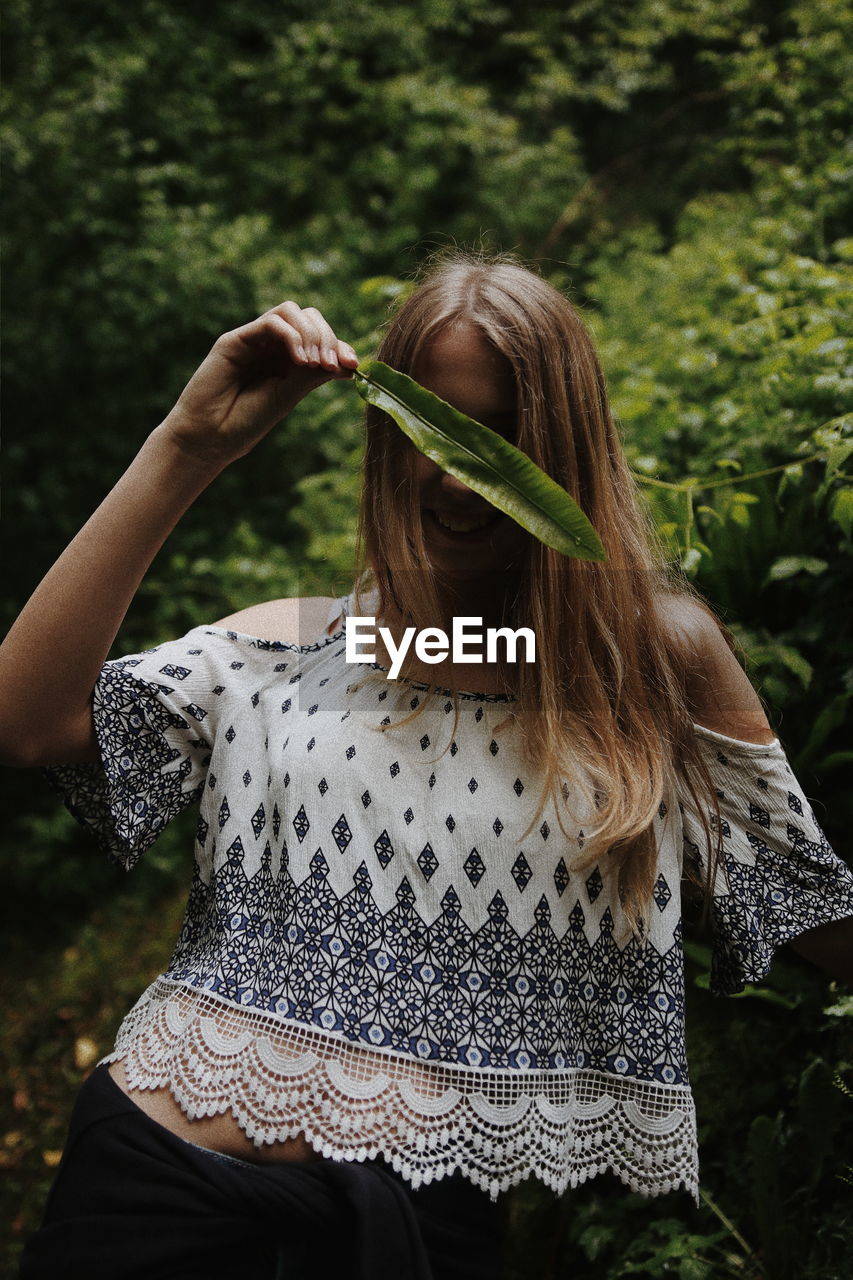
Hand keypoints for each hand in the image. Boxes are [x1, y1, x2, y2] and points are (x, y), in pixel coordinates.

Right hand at [161, 302, 358, 464]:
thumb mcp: (289, 396)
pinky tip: (299, 361)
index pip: (320, 336)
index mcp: (288, 360)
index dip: (340, 345)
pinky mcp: (236, 339)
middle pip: (309, 316)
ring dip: (311, 334)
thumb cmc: (246, 422)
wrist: (210, 439)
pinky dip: (291, 336)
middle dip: (327, 337)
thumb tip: (351, 363)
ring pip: (291, 311)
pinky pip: (271, 322)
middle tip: (330, 366)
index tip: (353, 365)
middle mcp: (272, 345)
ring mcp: (254, 340)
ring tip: (314, 364)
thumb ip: (315, 375)